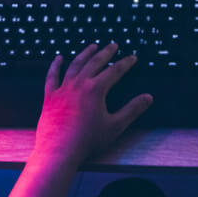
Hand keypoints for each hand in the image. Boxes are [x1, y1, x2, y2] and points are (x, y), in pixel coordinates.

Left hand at [31, 43, 152, 169]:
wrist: (59, 151)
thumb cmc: (86, 141)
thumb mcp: (115, 126)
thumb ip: (132, 110)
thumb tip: (147, 98)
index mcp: (96, 89)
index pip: (115, 71)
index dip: (125, 63)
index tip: (132, 57)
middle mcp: (79, 84)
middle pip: (94, 62)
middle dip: (106, 52)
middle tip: (113, 45)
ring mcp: (63, 89)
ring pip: (75, 65)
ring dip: (85, 54)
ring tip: (92, 46)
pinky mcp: (50, 97)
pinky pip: (52, 76)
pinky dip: (55, 66)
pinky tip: (58, 58)